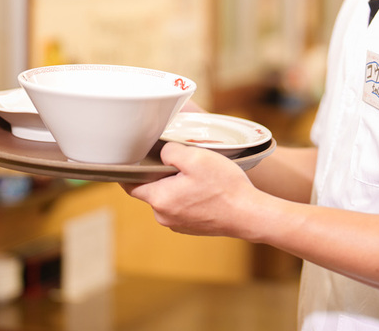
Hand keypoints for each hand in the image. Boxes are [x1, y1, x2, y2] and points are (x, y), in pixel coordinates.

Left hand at [123, 141, 261, 237]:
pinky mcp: (191, 227)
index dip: (131, 169)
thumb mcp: (195, 157)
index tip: (138, 157)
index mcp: (159, 199)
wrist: (248, 215)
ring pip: (168, 198)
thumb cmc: (223, 187)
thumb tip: (162, 154)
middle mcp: (163, 216)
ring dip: (177, 185)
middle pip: (151, 190)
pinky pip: (181, 207)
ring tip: (197, 175)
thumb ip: (170, 152)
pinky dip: (188, 197)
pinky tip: (205, 189)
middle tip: (181, 161)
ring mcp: (177, 224)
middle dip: (161, 174)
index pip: (130, 185)